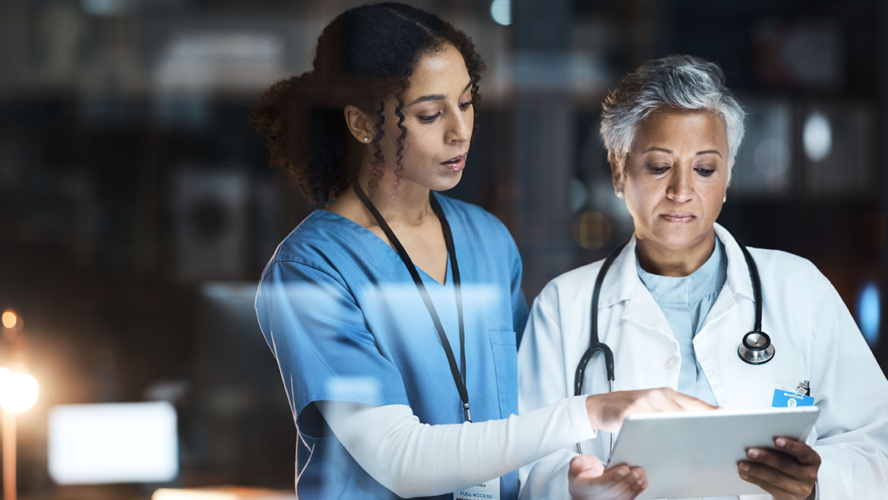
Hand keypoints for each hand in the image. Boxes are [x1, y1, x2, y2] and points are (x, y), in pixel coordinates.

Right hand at [568, 454, 646, 499]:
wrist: (586, 484)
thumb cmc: (584, 473)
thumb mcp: (578, 463)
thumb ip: (578, 462)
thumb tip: (576, 465)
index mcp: (580, 488)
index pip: (598, 485)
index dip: (612, 478)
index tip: (624, 469)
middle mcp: (590, 499)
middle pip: (612, 493)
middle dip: (627, 481)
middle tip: (637, 470)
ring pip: (620, 499)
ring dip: (633, 487)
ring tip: (641, 476)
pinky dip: (635, 493)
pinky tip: (641, 484)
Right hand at [585, 387, 716, 432]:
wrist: (600, 406)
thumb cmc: (627, 408)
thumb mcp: (652, 405)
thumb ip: (671, 411)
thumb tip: (695, 421)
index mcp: (665, 394)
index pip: (693, 402)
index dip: (710, 409)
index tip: (726, 415)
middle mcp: (657, 395)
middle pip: (685, 410)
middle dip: (699, 421)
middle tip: (711, 432)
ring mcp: (644, 402)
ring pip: (669, 417)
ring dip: (680, 429)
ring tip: (693, 440)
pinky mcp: (631, 412)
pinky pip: (648, 424)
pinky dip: (657, 433)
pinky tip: (664, 441)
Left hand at [738, 437, 819, 499]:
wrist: (802, 487)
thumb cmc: (796, 464)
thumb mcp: (797, 456)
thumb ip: (786, 449)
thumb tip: (760, 438)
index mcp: (812, 460)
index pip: (804, 451)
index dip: (791, 446)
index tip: (776, 440)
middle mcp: (809, 475)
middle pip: (786, 465)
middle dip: (766, 458)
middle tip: (750, 452)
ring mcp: (799, 489)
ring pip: (775, 478)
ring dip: (756, 470)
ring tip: (742, 465)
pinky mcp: (788, 498)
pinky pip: (769, 488)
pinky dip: (755, 479)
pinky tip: (745, 474)